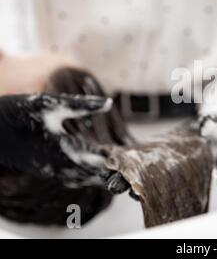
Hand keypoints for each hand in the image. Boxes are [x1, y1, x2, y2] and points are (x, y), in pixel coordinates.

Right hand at [0, 94, 125, 191]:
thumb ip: (82, 106)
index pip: (101, 168)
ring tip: (117, 159)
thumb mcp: (51, 104)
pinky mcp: (48, 169)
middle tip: (130, 159)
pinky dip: (88, 170)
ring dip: (101, 171)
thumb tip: (108, 103)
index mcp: (66, 154)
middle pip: (96, 177)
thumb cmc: (18, 114)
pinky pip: (74, 176)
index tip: (133, 159)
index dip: (118, 165)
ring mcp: (54, 171)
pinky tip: (96, 157)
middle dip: (113, 170)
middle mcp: (61, 168)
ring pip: (85, 178)